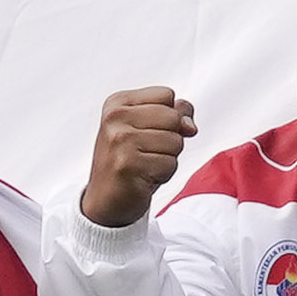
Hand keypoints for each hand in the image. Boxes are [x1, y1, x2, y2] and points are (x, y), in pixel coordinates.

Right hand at [79, 85, 196, 229]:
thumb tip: (190, 126)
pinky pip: (170, 164)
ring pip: (175, 142)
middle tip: (146, 152)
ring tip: (144, 165)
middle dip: (170, 139)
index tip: (146, 132)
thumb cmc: (129, 162)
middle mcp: (115, 118)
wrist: (106, 199)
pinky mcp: (128, 165)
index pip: (167, 95)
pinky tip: (143, 178)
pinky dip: (163, 175)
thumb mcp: (148, 129)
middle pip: (174, 117)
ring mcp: (120, 141)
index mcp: (117, 103)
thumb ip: (173, 115)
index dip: (168, 117)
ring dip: (167, 158)